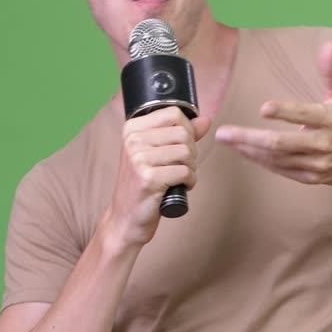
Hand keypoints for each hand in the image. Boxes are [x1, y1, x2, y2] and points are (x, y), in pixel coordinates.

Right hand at [105, 106, 210, 244]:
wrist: (125, 218)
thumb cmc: (143, 184)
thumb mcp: (157, 153)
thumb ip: (181, 134)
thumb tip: (205, 120)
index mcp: (132, 128)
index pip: (174, 113)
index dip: (187, 130)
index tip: (180, 146)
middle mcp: (133, 140)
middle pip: (183, 133)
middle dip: (191, 152)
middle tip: (180, 166)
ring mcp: (139, 159)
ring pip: (186, 152)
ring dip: (190, 168)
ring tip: (178, 177)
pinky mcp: (148, 178)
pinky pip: (185, 172)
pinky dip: (189, 182)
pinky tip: (177, 187)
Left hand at [216, 42, 331, 185]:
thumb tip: (328, 45)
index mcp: (329, 119)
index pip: (304, 115)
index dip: (284, 112)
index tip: (264, 108)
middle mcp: (322, 143)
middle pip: (281, 143)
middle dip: (249, 138)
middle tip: (224, 133)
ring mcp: (316, 163)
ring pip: (277, 158)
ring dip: (249, 150)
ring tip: (228, 140)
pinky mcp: (312, 177)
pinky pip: (282, 170)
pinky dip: (262, 161)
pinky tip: (245, 152)